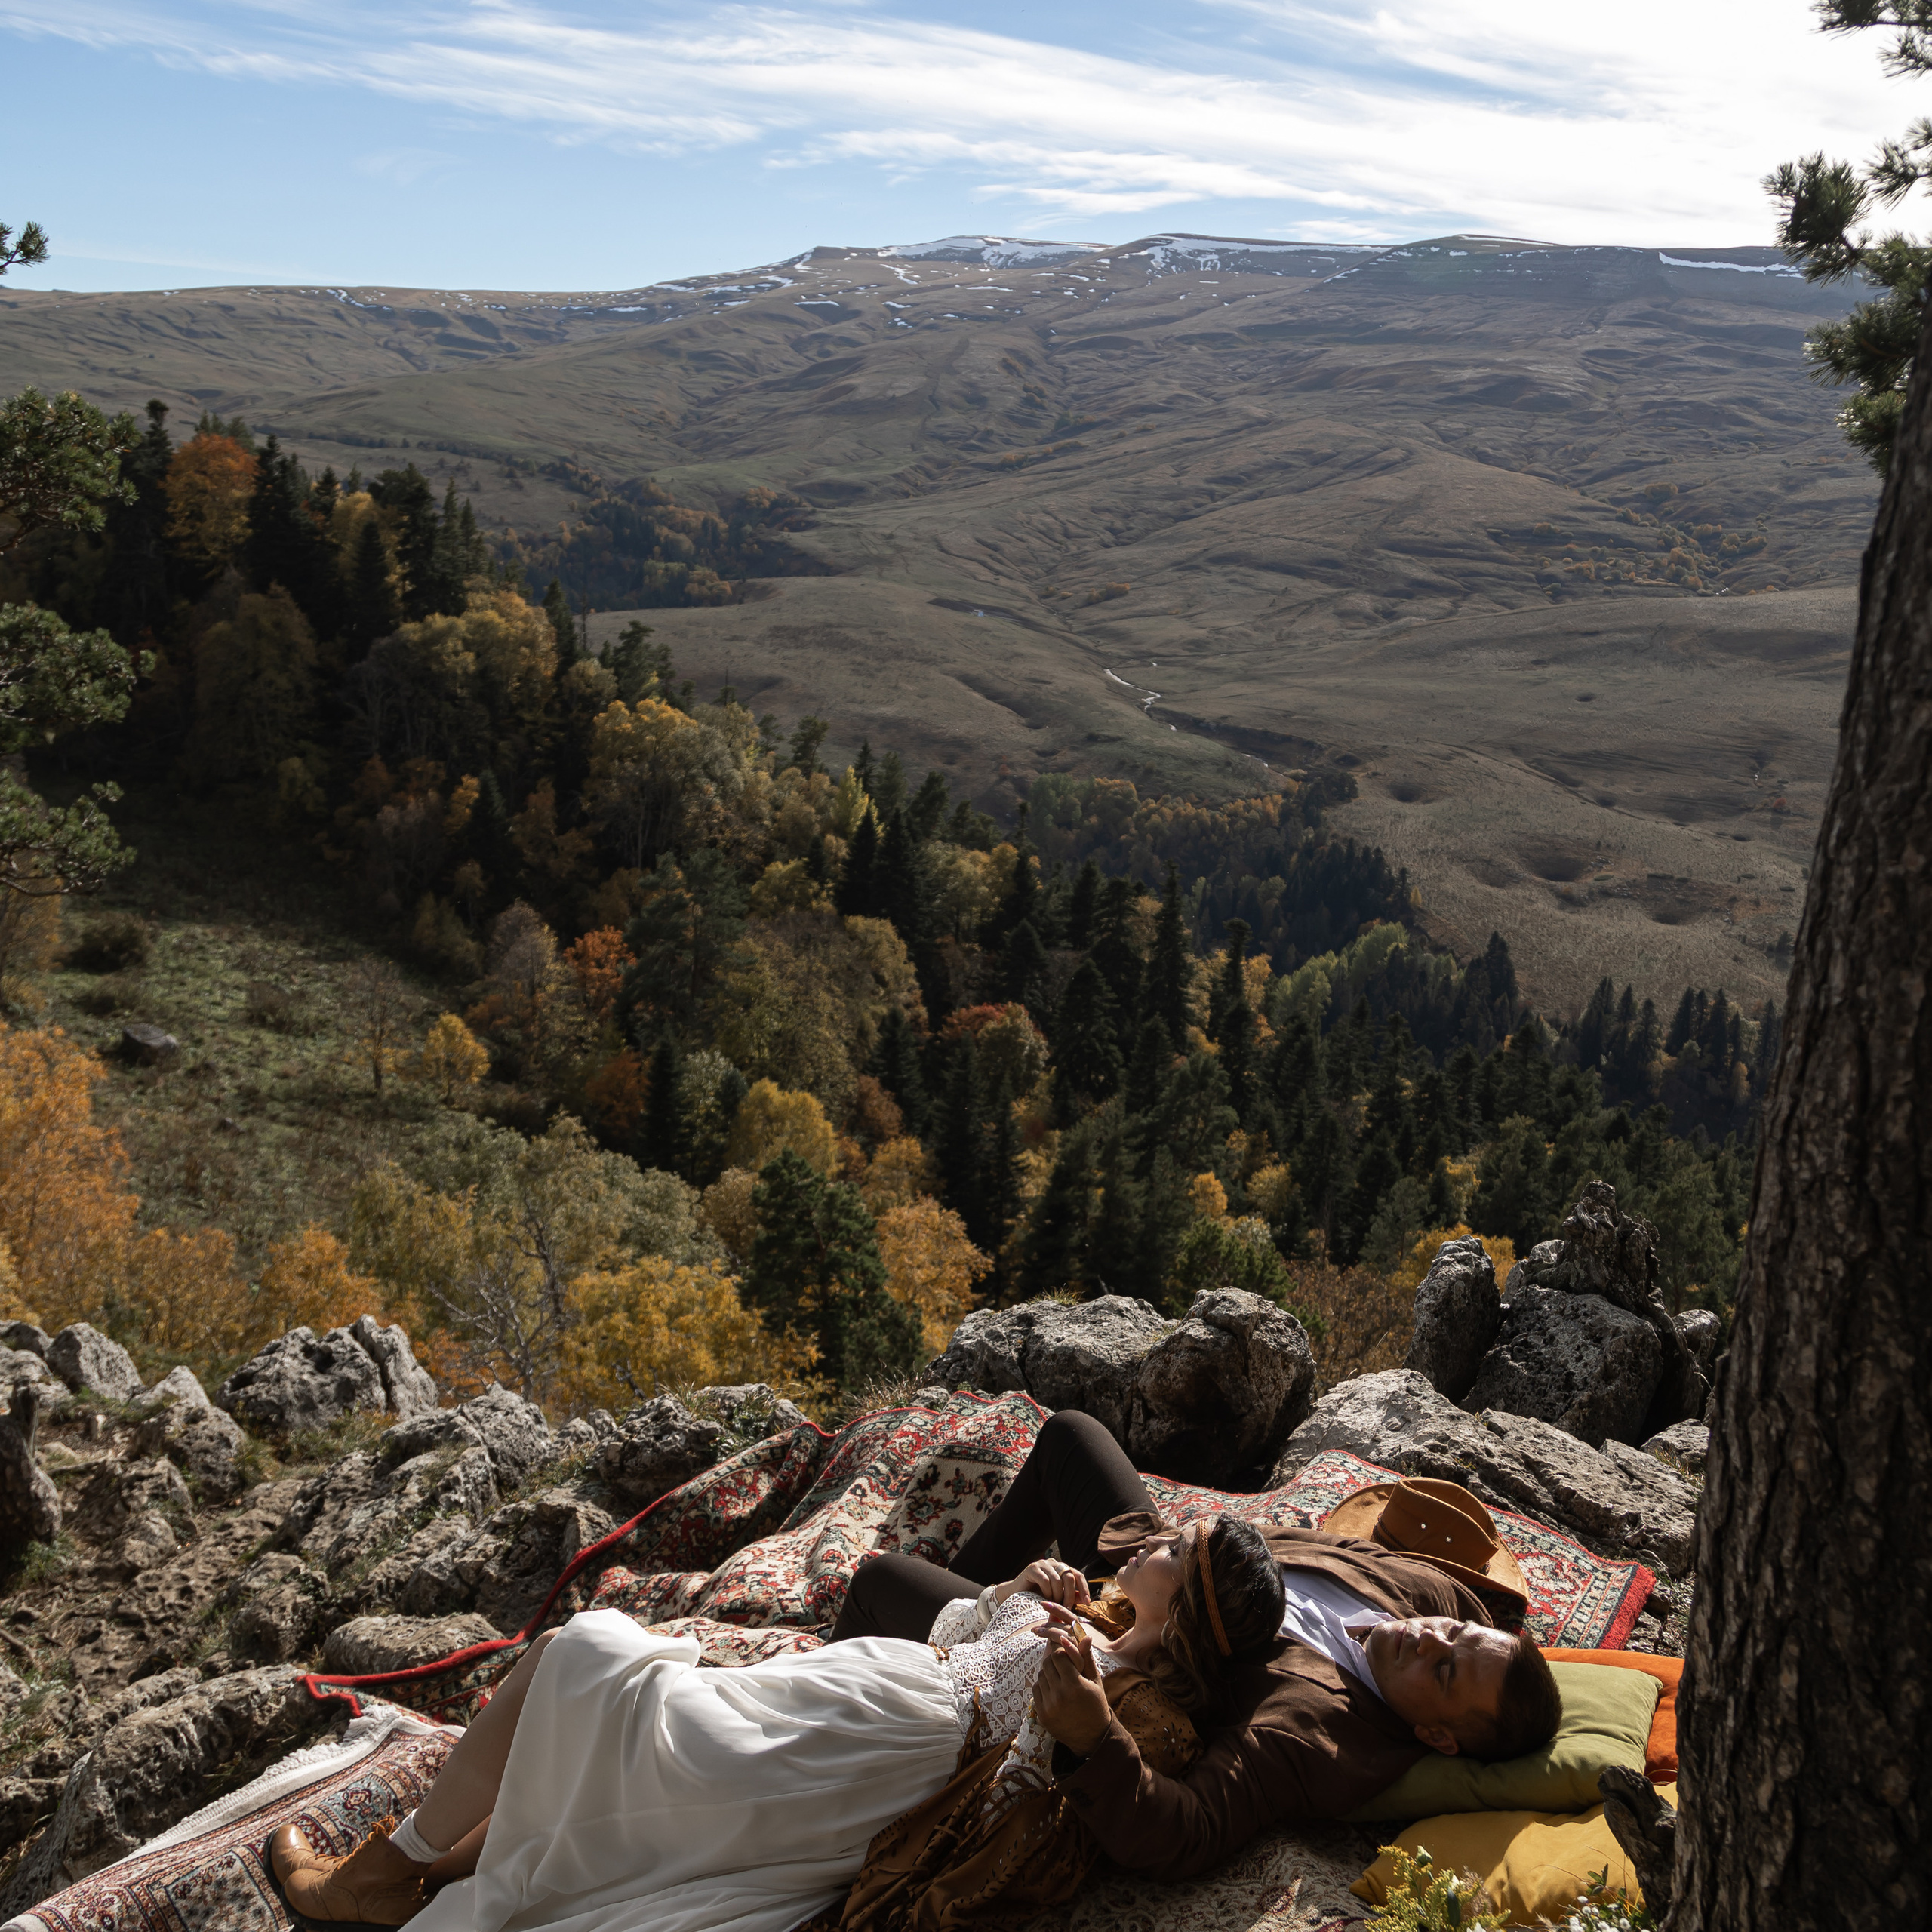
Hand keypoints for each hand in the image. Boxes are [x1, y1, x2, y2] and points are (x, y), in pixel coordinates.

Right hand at [996, 1558, 1091, 1611]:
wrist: (1017, 1595)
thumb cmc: (1038, 1597)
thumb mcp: (1057, 1597)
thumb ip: (1070, 1596)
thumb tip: (1085, 1599)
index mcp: (1061, 1568)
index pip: (1077, 1574)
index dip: (1084, 1588)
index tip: (1087, 1602)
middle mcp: (1054, 1563)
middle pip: (1069, 1576)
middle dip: (1070, 1594)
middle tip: (1067, 1608)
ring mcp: (1043, 1564)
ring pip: (1058, 1579)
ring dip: (1058, 1596)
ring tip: (1055, 1605)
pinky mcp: (1032, 1568)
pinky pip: (1045, 1580)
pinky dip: (1047, 1592)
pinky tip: (1045, 1600)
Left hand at [1033, 1603, 1111, 1755]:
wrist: (1092, 1738)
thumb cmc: (1096, 1705)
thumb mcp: (1095, 1681)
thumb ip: (1086, 1658)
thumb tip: (1084, 1636)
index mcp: (1074, 1685)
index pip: (1058, 1655)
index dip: (1062, 1651)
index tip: (1066, 1654)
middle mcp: (1059, 1695)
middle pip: (1047, 1663)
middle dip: (1055, 1661)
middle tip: (1063, 1665)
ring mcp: (1049, 1706)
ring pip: (1040, 1676)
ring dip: (1048, 1673)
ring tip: (1060, 1679)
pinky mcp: (1042, 1714)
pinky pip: (1036, 1690)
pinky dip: (1043, 1686)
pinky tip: (1055, 1691)